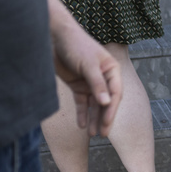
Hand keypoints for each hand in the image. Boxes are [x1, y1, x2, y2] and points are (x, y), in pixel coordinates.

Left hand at [48, 0, 122, 136]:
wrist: (55, 37)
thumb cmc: (76, 45)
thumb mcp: (88, 65)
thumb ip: (97, 84)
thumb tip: (106, 103)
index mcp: (112, 70)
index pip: (115, 93)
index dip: (111, 109)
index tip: (106, 124)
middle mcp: (103, 77)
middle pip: (106, 101)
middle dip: (104, 118)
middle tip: (102, 134)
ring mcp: (89, 81)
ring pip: (94, 104)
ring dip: (93, 118)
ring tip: (91, 134)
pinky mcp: (77, 84)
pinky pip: (82, 102)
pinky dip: (82, 113)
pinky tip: (81, 125)